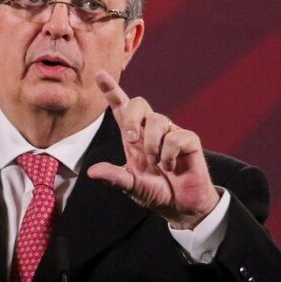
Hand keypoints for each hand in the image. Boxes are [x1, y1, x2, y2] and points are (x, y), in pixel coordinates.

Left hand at [86, 70, 220, 228]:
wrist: (181, 206)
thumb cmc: (155, 192)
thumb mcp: (130, 186)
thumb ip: (114, 177)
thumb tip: (92, 172)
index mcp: (133, 137)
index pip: (121, 108)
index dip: (111, 90)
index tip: (100, 74)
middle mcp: (150, 131)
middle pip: (139, 103)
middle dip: (132, 118)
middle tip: (131, 140)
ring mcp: (171, 133)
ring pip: (158, 120)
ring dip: (152, 145)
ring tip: (156, 164)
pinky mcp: (189, 140)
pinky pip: (175, 137)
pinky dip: (168, 155)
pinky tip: (170, 167)